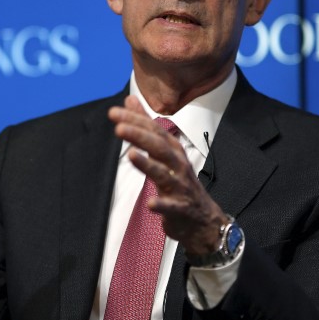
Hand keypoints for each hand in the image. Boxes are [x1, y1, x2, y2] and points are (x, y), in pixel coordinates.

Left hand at [108, 96, 227, 255]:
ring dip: (147, 164)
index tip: (114, 112)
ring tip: (131, 155)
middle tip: (118, 127)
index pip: (153, 130)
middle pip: (159, 147)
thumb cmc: (180, 181)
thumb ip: (146, 126)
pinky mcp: (181, 209)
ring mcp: (180, 186)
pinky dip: (161, 205)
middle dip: (139, 136)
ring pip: (164, 173)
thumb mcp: (164, 151)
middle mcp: (178, 165)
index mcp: (172, 150)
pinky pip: (171, 207)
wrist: (204, 219)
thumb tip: (130, 100)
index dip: (135, 120)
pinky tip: (150, 204)